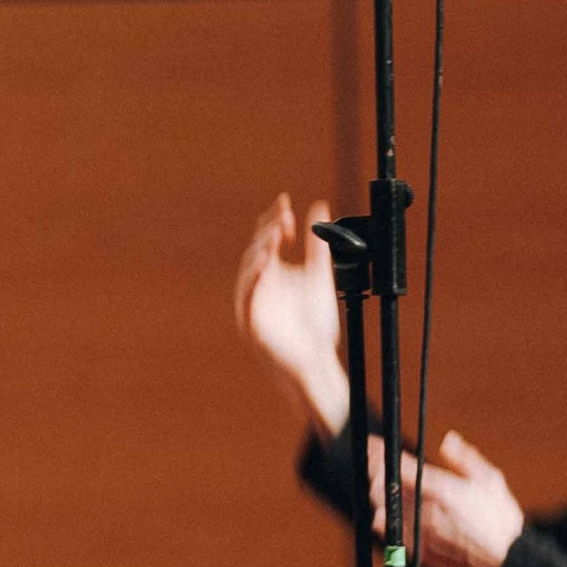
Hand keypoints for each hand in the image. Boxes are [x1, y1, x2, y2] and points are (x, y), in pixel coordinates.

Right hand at [236, 191, 348, 441]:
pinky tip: (265, 262)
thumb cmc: (314, 327)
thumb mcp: (319, 277)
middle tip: (285, 218)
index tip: (286, 202)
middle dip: (269, 231)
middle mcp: (258, 284)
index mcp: (272, 271)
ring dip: (260, 250)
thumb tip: (320, 207)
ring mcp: (253, 303)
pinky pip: (247, 298)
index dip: (274, 219)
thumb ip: (317, 246)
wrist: (317, 363)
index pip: (268, 237)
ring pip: (248, 271)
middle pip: (257, 249)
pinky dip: (253, 279)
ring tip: (275, 235)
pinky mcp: (251, 322)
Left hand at [384, 430, 524, 566]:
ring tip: (380, 490)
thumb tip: (448, 442)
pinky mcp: (419, 554)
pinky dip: (385, 524)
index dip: (380, 453)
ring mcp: (419, 534)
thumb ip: (465, 460)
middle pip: (385, 488)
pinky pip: (392, 536)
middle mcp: (425, 511)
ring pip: (385, 511)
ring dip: (380, 498)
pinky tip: (385, 519)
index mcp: (441, 489)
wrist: (508, 566)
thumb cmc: (503, 525)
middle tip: (376, 468)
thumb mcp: (491, 482)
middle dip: (377, 475)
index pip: (399, 465)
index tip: (374, 446)